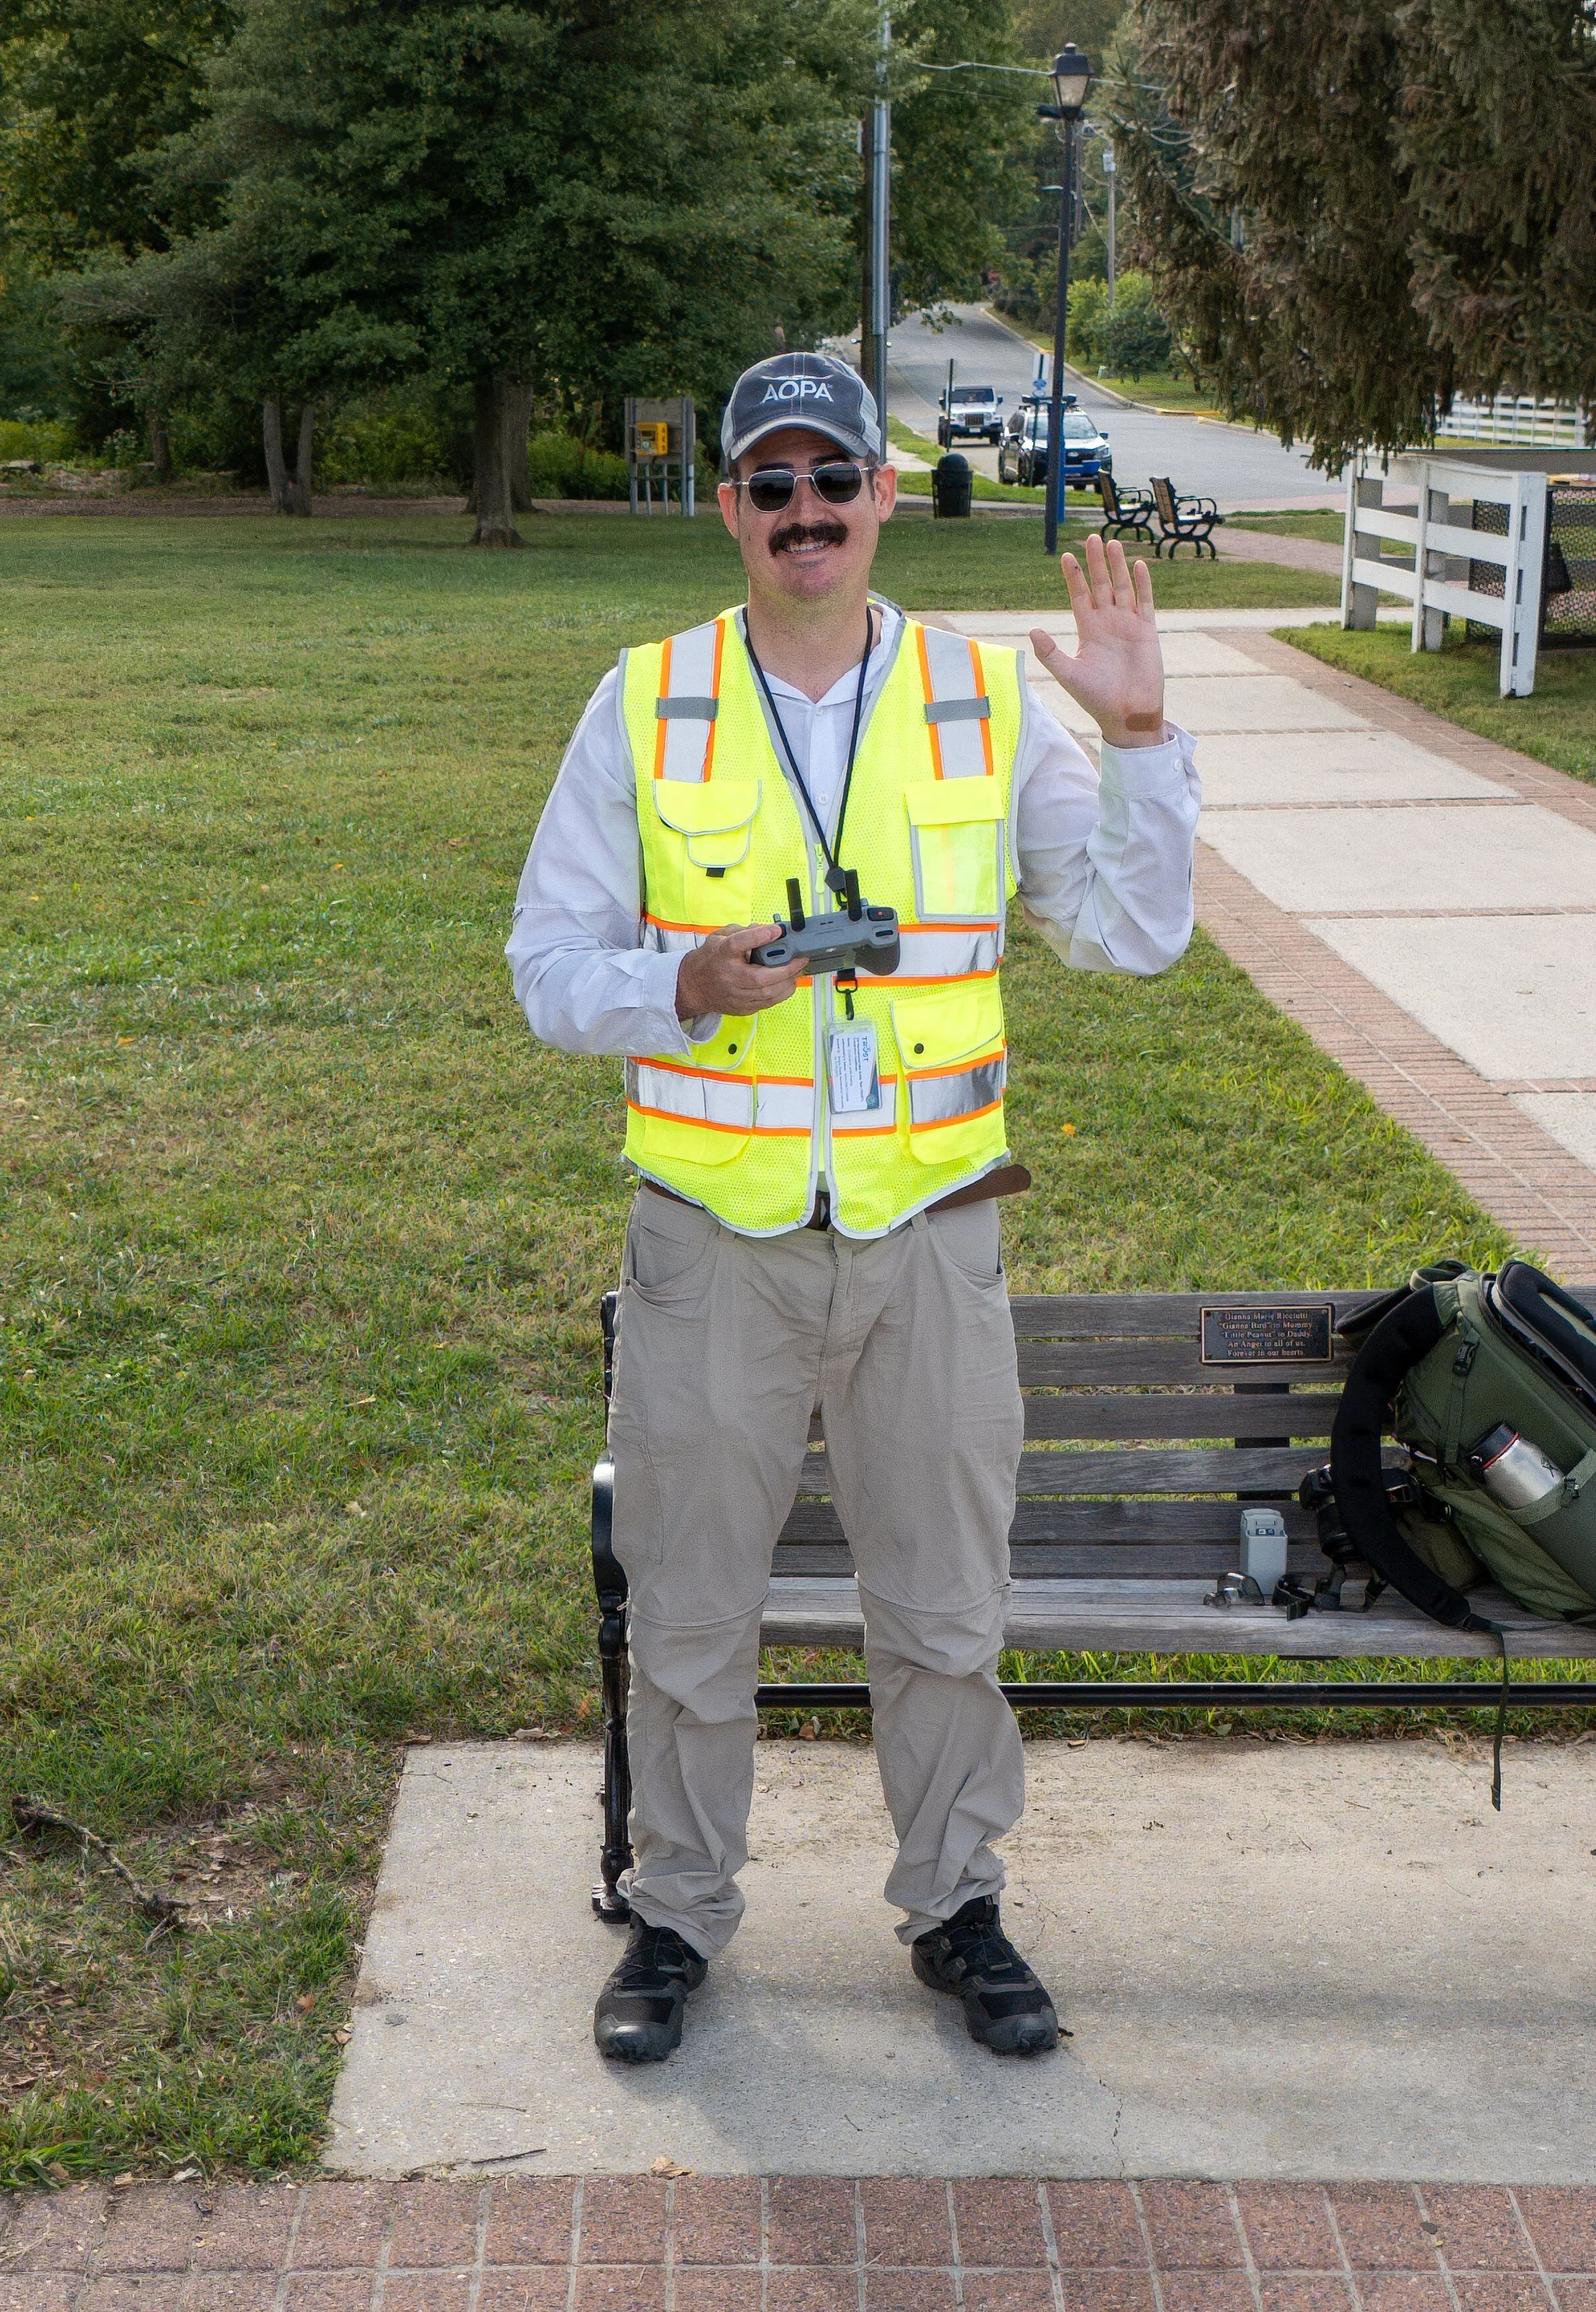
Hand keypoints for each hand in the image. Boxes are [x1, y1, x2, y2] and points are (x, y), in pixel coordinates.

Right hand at [675, 923, 803, 1021]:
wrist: (693, 987)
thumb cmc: (710, 960)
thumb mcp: (719, 937)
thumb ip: (742, 931)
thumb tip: (766, 930)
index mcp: (721, 954)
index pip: (738, 944)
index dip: (758, 937)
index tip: (776, 930)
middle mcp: (728, 976)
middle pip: (760, 977)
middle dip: (786, 969)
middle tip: (801, 959)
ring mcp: (735, 996)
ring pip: (767, 993)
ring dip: (787, 982)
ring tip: (797, 971)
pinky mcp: (742, 1008)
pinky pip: (767, 1003)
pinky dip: (781, 993)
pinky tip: (788, 983)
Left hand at [1029, 532, 1166, 748]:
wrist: (1127, 713)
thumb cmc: (1096, 698)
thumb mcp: (1068, 674)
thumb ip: (1050, 652)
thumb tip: (1031, 631)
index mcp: (1088, 631)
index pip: (1079, 597)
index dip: (1074, 577)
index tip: (1066, 557)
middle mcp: (1107, 623)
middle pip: (1100, 585)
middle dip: (1095, 563)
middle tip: (1091, 538)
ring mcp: (1128, 625)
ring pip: (1122, 588)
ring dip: (1117, 567)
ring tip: (1112, 543)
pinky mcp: (1147, 631)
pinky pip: (1144, 602)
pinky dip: (1142, 584)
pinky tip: (1138, 565)